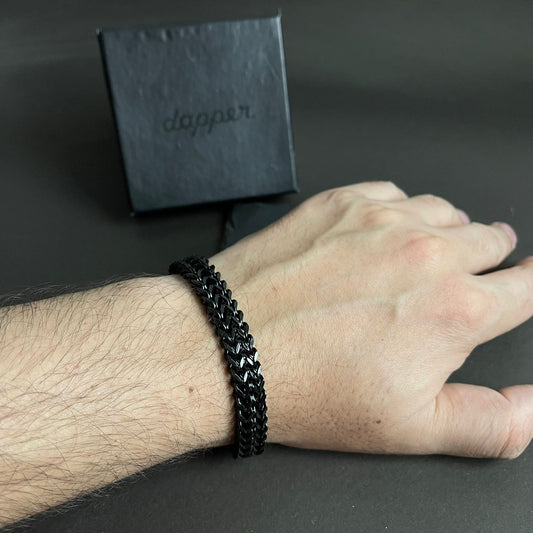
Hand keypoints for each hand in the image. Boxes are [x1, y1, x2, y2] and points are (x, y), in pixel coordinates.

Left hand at [211, 182, 532, 457]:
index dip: (528, 287)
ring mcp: (381, 219)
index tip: (522, 285)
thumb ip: (490, 423)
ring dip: (445, 230)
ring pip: (444, 211)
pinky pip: (393, 192)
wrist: (230, 346)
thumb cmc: (308, 386)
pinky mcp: (340, 202)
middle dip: (487, 258)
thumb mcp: (412, 430)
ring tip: (427, 253)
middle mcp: (425, 253)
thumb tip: (530, 406)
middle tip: (469, 274)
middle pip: (488, 240)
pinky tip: (380, 233)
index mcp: (454, 309)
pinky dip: (398, 210)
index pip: (525, 287)